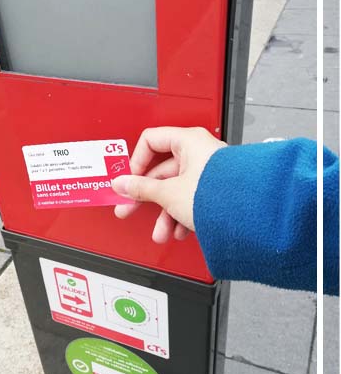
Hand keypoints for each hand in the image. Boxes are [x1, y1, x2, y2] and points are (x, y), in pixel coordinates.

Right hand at [111, 127, 225, 243]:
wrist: (251, 216)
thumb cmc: (218, 194)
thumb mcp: (168, 193)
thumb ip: (140, 188)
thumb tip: (122, 184)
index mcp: (188, 141)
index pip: (150, 141)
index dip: (136, 162)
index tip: (129, 180)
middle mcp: (200, 152)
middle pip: (162, 172)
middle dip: (146, 197)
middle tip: (129, 207)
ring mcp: (210, 171)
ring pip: (177, 189)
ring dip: (165, 213)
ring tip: (162, 232)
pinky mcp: (218, 189)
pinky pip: (192, 198)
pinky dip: (182, 214)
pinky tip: (180, 230)